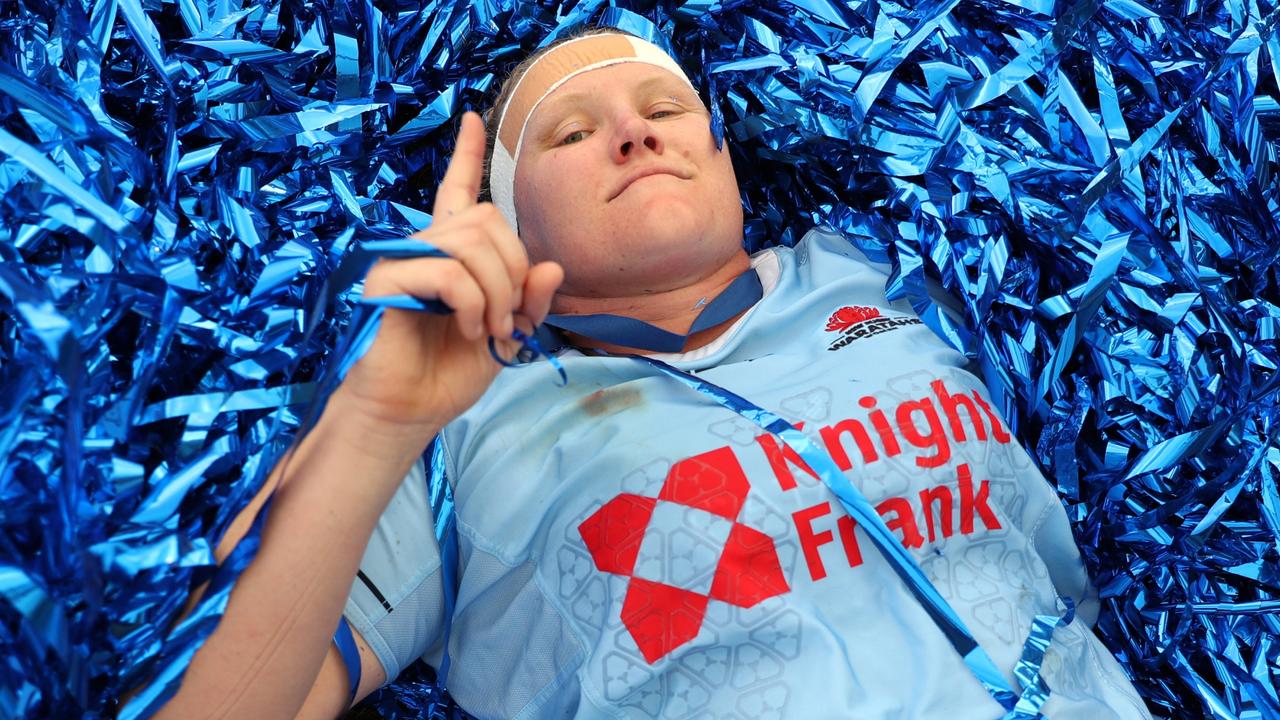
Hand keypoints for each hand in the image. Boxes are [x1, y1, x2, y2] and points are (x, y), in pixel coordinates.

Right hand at [336, 111, 563, 431]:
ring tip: (488, 331)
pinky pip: (449, 273)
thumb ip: (530, 300)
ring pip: (472, 244)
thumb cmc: (449, 373)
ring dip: (497, 294)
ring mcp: (401, 258)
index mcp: (449, 253)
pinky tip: (465, 331)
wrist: (409, 411)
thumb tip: (552, 266)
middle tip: (508, 321)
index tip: (472, 118)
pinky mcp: (386, 279)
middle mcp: (423, 246)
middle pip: (487, 220)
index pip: (458, 192)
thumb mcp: (508, 336)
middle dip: (513, 272)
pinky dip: (471, 305)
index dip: (465, 154)